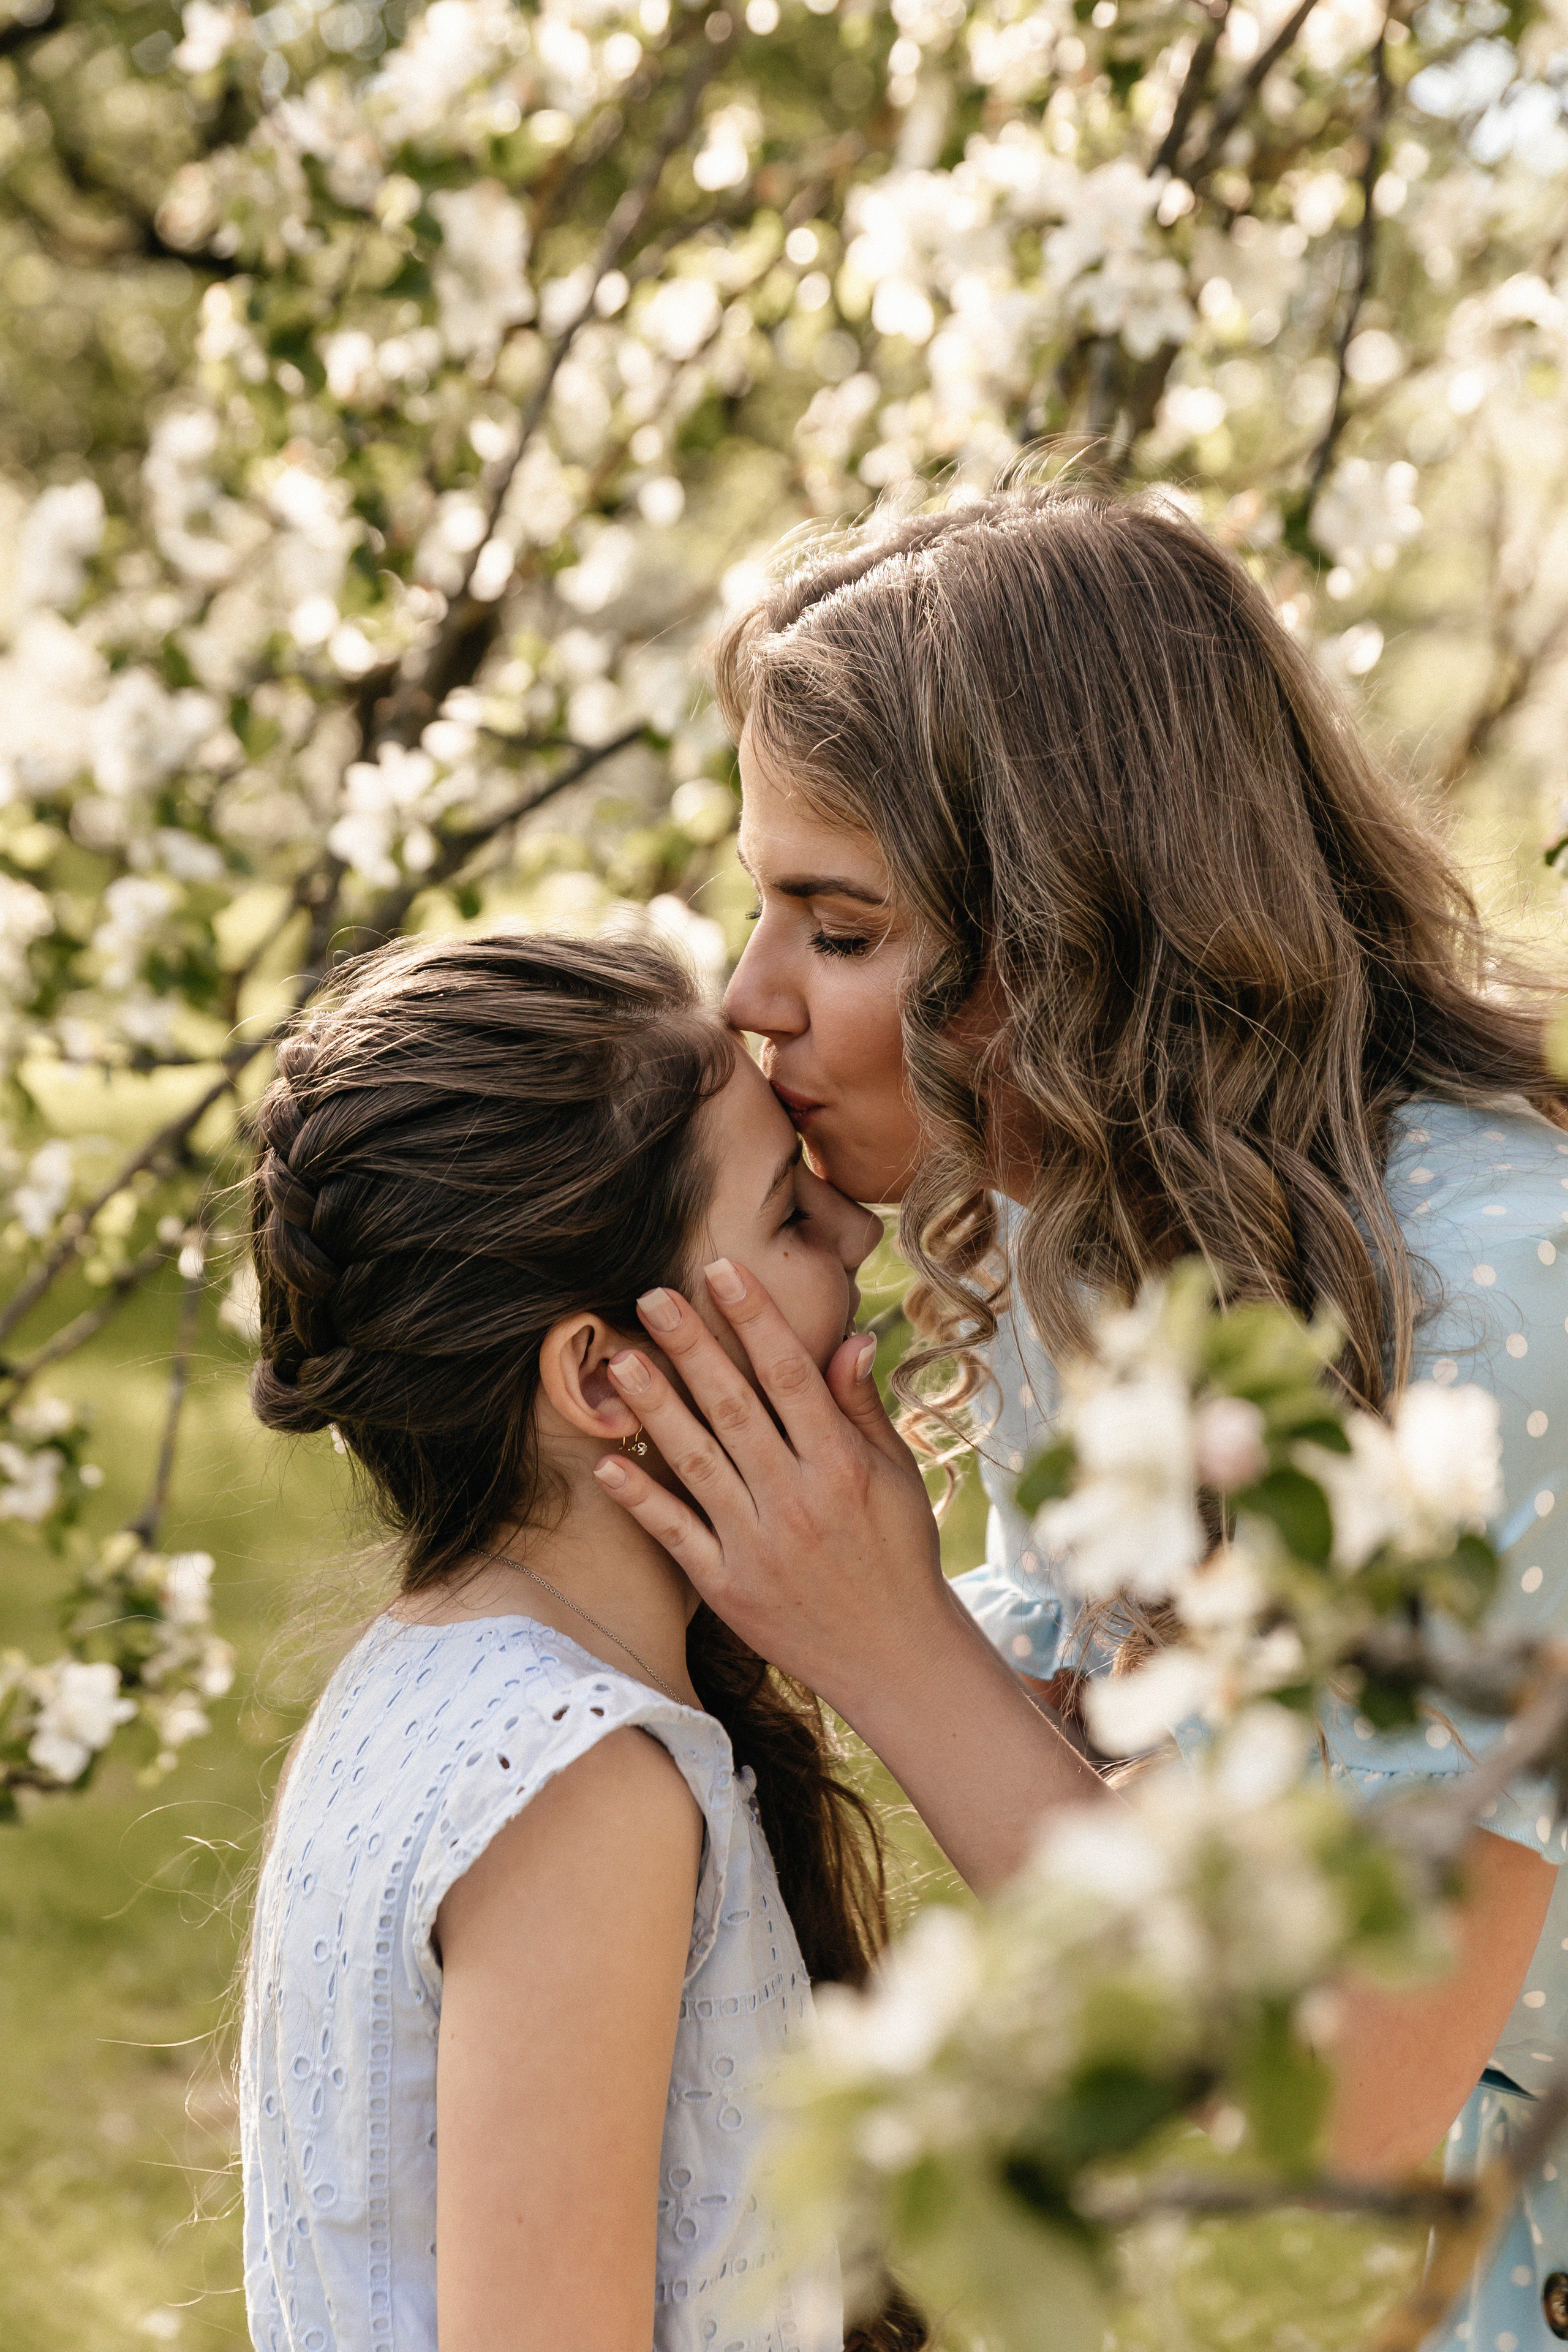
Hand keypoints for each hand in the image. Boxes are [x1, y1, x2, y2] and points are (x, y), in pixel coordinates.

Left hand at [591, 1259, 944, 1716]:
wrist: (895, 1658)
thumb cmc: (899, 1553)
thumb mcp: (897, 1475)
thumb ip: (861, 1407)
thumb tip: (851, 1336)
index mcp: (841, 1465)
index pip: (790, 1375)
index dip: (754, 1318)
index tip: (721, 1270)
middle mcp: (797, 1499)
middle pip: (733, 1408)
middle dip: (691, 1346)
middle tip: (651, 1295)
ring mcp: (757, 1545)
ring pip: (696, 1462)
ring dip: (654, 1408)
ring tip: (619, 1359)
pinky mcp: (726, 1587)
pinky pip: (674, 1534)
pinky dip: (640, 1499)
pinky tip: (604, 1461)